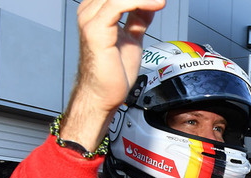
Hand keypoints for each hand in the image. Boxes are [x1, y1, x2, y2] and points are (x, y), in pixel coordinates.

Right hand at [62, 0, 164, 149]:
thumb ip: (138, 20)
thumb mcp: (132, 38)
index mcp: (96, 11)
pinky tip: (156, 5)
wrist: (103, 95)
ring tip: (160, 0)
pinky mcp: (96, 29)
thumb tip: (150, 5)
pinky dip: (141, 2)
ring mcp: (91, 19)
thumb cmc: (112, 73)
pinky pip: (118, 5)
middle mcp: (90, 11)